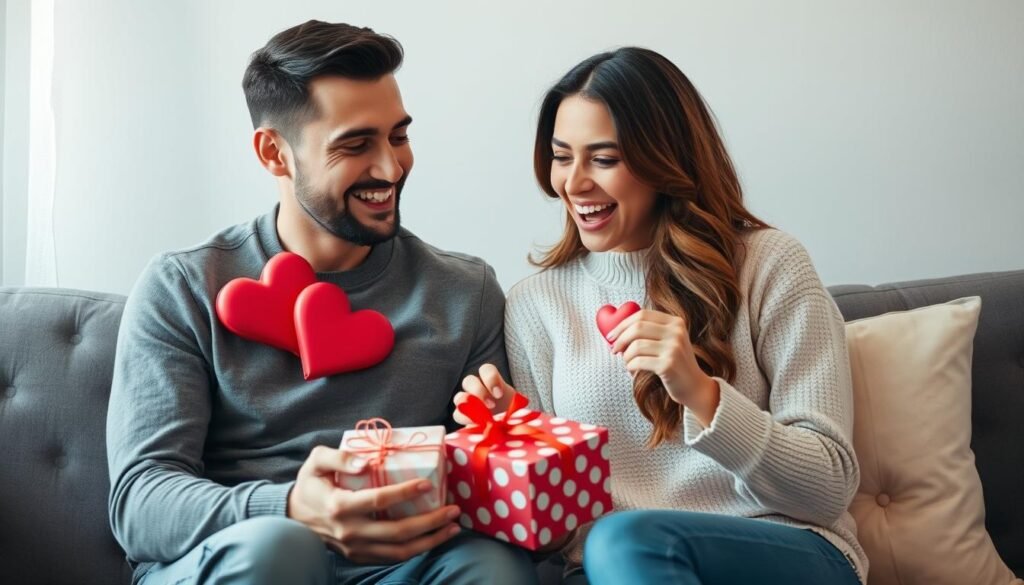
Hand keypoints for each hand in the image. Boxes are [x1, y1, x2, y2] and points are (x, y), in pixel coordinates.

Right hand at [288, 446, 461, 562]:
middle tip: (453, 509)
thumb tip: (365, 463)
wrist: (293, 515)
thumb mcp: (316, 461)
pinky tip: (433, 537)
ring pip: (399, 551)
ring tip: (452, 528)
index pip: (378, 500)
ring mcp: (355, 548)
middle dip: (431, 522)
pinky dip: (416, 550)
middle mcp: (349, 531)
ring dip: (430, 541)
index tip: (428, 483)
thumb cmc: (310, 483)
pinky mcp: (359, 556)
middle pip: (398, 532)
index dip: (405, 493)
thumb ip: (339, 457)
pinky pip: (392, 558)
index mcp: (339, 506)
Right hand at [452, 363, 514, 424]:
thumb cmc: (512, 413)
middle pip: (469, 381)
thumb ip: (512, 406)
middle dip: (478, 392)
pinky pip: (457, 414)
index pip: (486, 370)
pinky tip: (475, 424)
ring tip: (481, 416)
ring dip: (468, 406)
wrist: (509, 426)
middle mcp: (477, 388)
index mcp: (491, 381)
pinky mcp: (463, 416)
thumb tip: (510, 415)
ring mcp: (468, 402)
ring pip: (458, 396)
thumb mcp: (516, 407)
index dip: (491, 379)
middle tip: (491, 405)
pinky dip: (465, 418)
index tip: (499, 394)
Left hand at [606, 309, 719, 424]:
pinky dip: (630, 367)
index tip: (611, 335)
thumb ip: (650, 332)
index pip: (642, 315)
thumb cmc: (674, 364)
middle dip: (620, 339)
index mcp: (675, 322)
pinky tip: (633, 371)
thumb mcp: (668, 341)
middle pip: (637, 327)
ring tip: (627, 363)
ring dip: (626, 356)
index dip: (622, 324)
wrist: (694, 387)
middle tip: (614, 349)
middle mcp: (676, 332)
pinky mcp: (668, 364)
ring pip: (636, 345)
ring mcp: (674, 348)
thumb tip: (616, 331)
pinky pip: (638, 361)